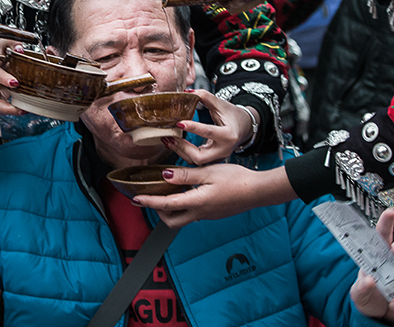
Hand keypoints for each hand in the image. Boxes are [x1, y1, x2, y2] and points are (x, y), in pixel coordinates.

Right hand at [0, 40, 27, 115]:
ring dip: (9, 110)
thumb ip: (13, 43)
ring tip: (23, 111)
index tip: (15, 82)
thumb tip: (20, 49)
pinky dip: (9, 109)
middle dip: (5, 106)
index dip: (3, 79)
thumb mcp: (4, 44)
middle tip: (20, 108)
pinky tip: (20, 109)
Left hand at [134, 164, 294, 227]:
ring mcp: (208, 214)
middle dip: (157, 212)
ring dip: (170, 209)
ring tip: (164, 192)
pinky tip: (185, 192)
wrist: (258, 191)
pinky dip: (183, 205)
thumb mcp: (208, 173)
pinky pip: (193, 213)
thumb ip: (185, 176)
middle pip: (172, 220)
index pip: (166, 205)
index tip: (135, 199)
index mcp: (197, 203)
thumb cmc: (236, 179)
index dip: (148, 202)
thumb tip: (164, 176)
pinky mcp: (214, 212)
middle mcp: (200, 213)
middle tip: (148, 198)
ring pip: (182, 218)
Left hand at [162, 89, 254, 164]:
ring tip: (167, 139)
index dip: (193, 128)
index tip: (179, 123)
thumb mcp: (221, 104)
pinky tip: (172, 143)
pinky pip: (196, 160)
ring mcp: (218, 157)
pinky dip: (183, 152)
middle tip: (169, 136)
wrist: (244, 128)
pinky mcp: (212, 159)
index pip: (209, 132)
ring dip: (179, 151)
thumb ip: (204, 96)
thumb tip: (186, 92)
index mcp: (228, 135)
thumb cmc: (232, 115)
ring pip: (196, 161)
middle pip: (200, 157)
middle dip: (183, 148)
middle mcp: (224, 150)